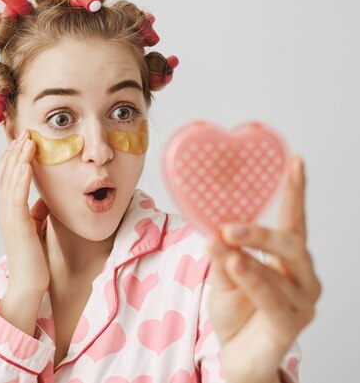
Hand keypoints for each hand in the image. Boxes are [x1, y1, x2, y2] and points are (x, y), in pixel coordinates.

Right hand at [0, 129, 50, 292]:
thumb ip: (37, 213)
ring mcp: (8, 218)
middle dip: (14, 151)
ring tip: (28, 140)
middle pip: (4, 173)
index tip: (22, 141)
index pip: (6, 178)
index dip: (12, 158)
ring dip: (18, 158)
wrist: (29, 285)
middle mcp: (4, 212)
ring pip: (8, 180)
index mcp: (9, 213)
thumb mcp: (37, 229)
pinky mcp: (16, 225)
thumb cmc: (35, 260)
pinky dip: (21, 177)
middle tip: (24, 132)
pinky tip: (27, 163)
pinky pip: (16, 195)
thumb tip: (45, 199)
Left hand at [205, 156, 321, 382]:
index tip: (295, 161)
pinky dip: (254, 280)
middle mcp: (302, 277)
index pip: (293, 221)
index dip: (295, 192)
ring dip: (252, 255)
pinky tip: (237, 266)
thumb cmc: (235, 311)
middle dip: (263, 231)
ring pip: (283, 270)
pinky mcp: (290, 325)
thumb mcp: (222, 276)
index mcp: (287, 260)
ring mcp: (301, 302)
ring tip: (227, 242)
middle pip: (293, 244)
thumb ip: (222, 253)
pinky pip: (274, 299)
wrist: (236, 354)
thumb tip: (213, 230)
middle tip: (231, 224)